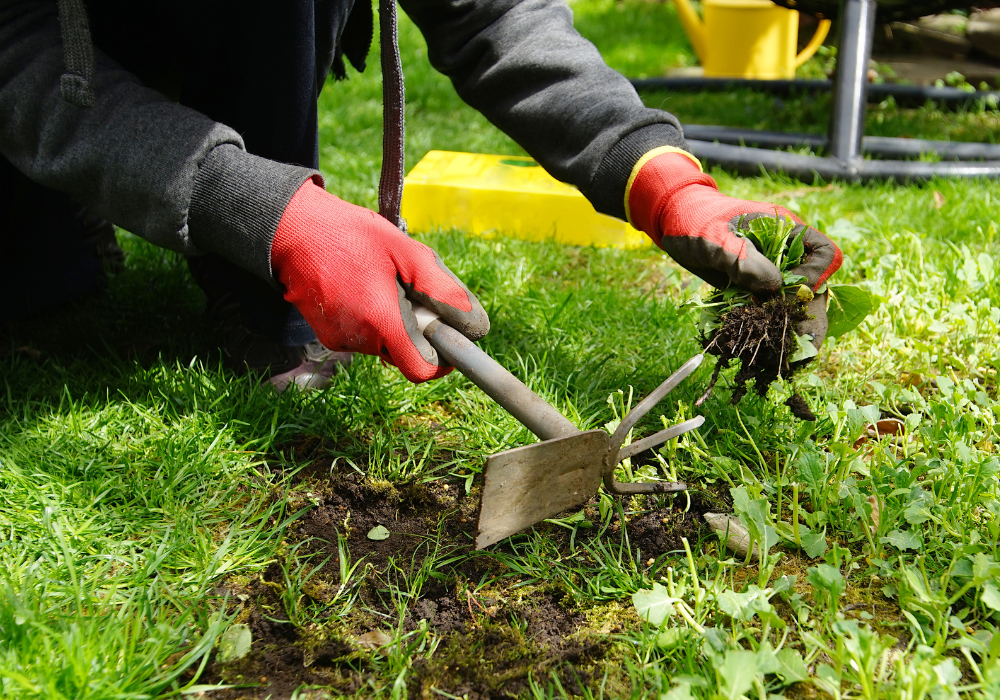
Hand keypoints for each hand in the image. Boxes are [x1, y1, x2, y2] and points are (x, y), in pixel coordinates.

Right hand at [270, 179, 488, 382]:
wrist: (293, 231)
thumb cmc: (351, 235)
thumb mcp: (406, 252)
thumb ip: (442, 289)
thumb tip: (473, 323)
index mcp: (381, 321)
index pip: (421, 369)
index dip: (442, 360)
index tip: (449, 338)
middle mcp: (358, 340)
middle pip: (406, 354)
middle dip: (418, 330)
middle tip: (411, 290)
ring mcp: (340, 340)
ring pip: (386, 344)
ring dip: (396, 321)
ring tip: (384, 282)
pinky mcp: (329, 336)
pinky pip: (366, 337)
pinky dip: (374, 319)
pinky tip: (365, 287)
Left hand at [627, 150, 841, 349]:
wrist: (673, 224)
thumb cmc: (696, 222)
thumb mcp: (717, 238)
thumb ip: (744, 260)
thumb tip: (773, 287)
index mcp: (786, 231)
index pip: (824, 255)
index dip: (814, 276)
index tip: (790, 290)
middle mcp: (784, 254)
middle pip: (812, 285)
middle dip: (810, 314)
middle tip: (807, 345)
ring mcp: (768, 272)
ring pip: (791, 302)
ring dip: (790, 326)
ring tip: (790, 356)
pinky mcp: (752, 287)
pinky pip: (766, 309)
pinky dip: (766, 326)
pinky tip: (764, 346)